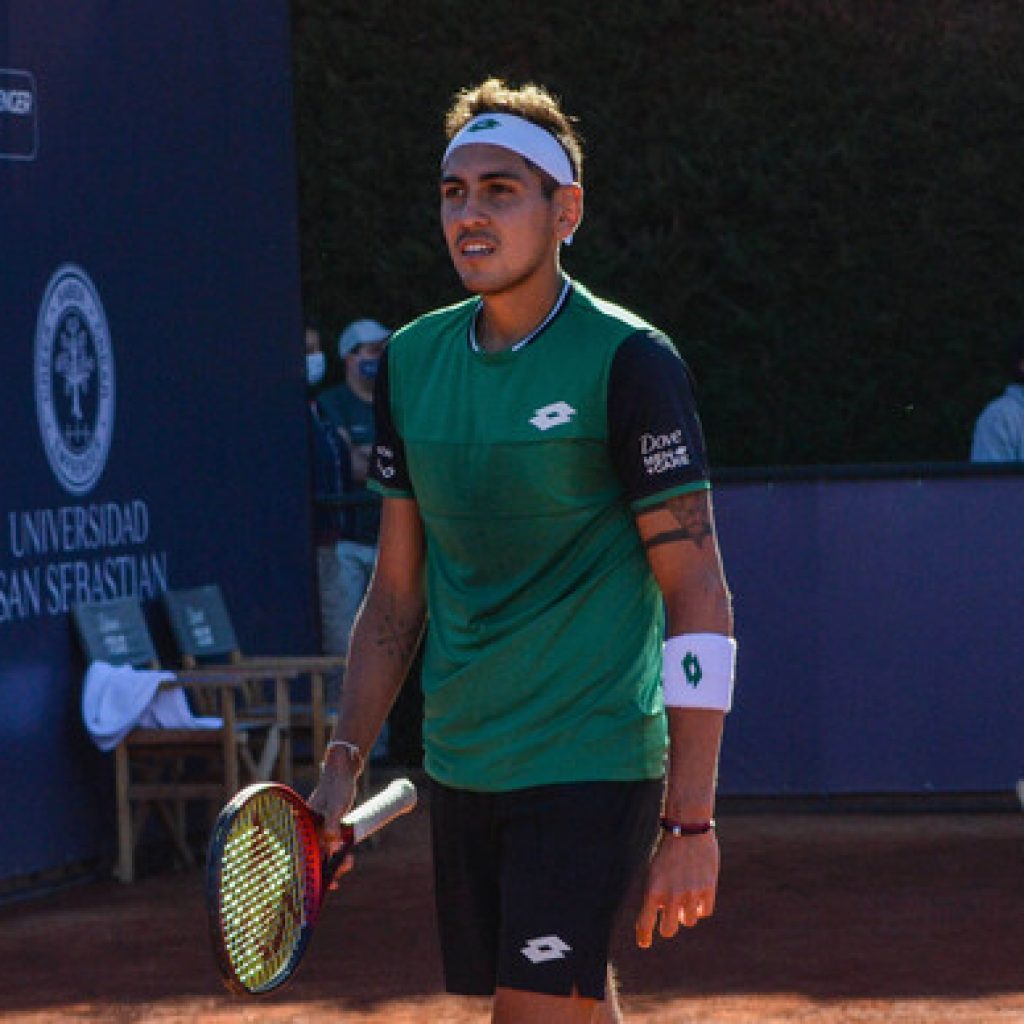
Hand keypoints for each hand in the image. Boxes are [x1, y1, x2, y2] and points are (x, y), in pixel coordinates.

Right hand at [307, 763, 357, 888]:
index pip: (304, 853)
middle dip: (325, 870)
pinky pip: (332, 844)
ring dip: (334, 862)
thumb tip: (332, 845)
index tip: (321, 884)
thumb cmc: (337, 786)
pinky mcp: (330, 825)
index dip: (309, 871)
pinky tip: (345, 859)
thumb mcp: (336, 806)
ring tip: (349, 864)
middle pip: (314, 856)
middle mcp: (310, 829)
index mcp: (307, 826)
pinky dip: (338, 853)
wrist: (342, 771)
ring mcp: (320, 827)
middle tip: (338, 879)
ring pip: (324, 851)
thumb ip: (332, 825)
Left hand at [635, 830, 719, 947]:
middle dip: (668, 926)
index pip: (645, 922)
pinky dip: (701, 907)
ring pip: (688, 921)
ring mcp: (690, 894)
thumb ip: (657, 894)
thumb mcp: (654, 872)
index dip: (644, 936)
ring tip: (685, 898)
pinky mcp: (707, 889)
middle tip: (669, 920)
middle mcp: (670, 896)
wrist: (687, 829)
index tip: (644, 943)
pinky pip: (705, 911)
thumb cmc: (668, 850)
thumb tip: (663, 915)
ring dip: (685, 914)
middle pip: (669, 930)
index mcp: (652, 890)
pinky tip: (698, 896)